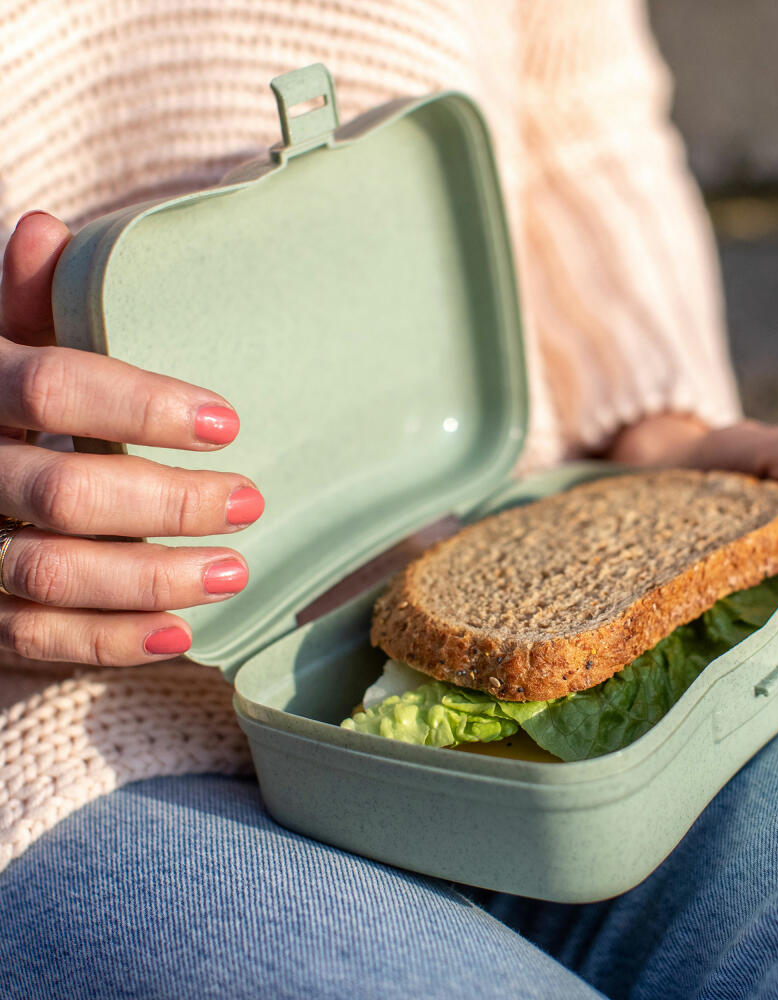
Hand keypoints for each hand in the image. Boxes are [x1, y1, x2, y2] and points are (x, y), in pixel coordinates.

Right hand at [0, 211, 263, 667]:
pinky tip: (181, 633)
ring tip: (234, 572)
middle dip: (167, 502)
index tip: (229, 423)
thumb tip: (45, 228)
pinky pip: (34, 637)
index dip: (141, 406)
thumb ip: (22, 299)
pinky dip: (109, 641)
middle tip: (250, 501)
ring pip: (49, 572)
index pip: (50, 386)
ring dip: (152, 578)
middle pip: (62, 492)